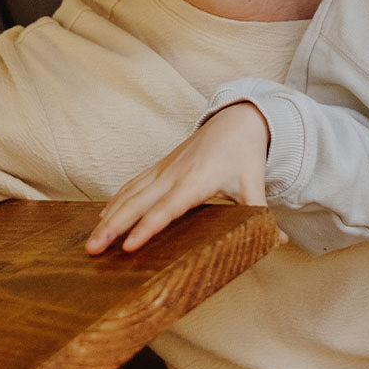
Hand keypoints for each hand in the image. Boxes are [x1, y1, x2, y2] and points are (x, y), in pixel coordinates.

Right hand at [86, 102, 275, 254]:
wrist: (236, 119)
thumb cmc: (245, 154)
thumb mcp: (255, 183)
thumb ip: (261, 214)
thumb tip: (278, 242)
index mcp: (197, 180)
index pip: (168, 209)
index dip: (148, 227)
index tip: (129, 247)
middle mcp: (174, 174)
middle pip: (138, 202)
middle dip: (114, 226)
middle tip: (92, 249)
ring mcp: (164, 169)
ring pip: (129, 193)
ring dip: (108, 217)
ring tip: (89, 241)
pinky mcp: (159, 167)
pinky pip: (132, 184)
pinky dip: (114, 201)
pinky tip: (101, 218)